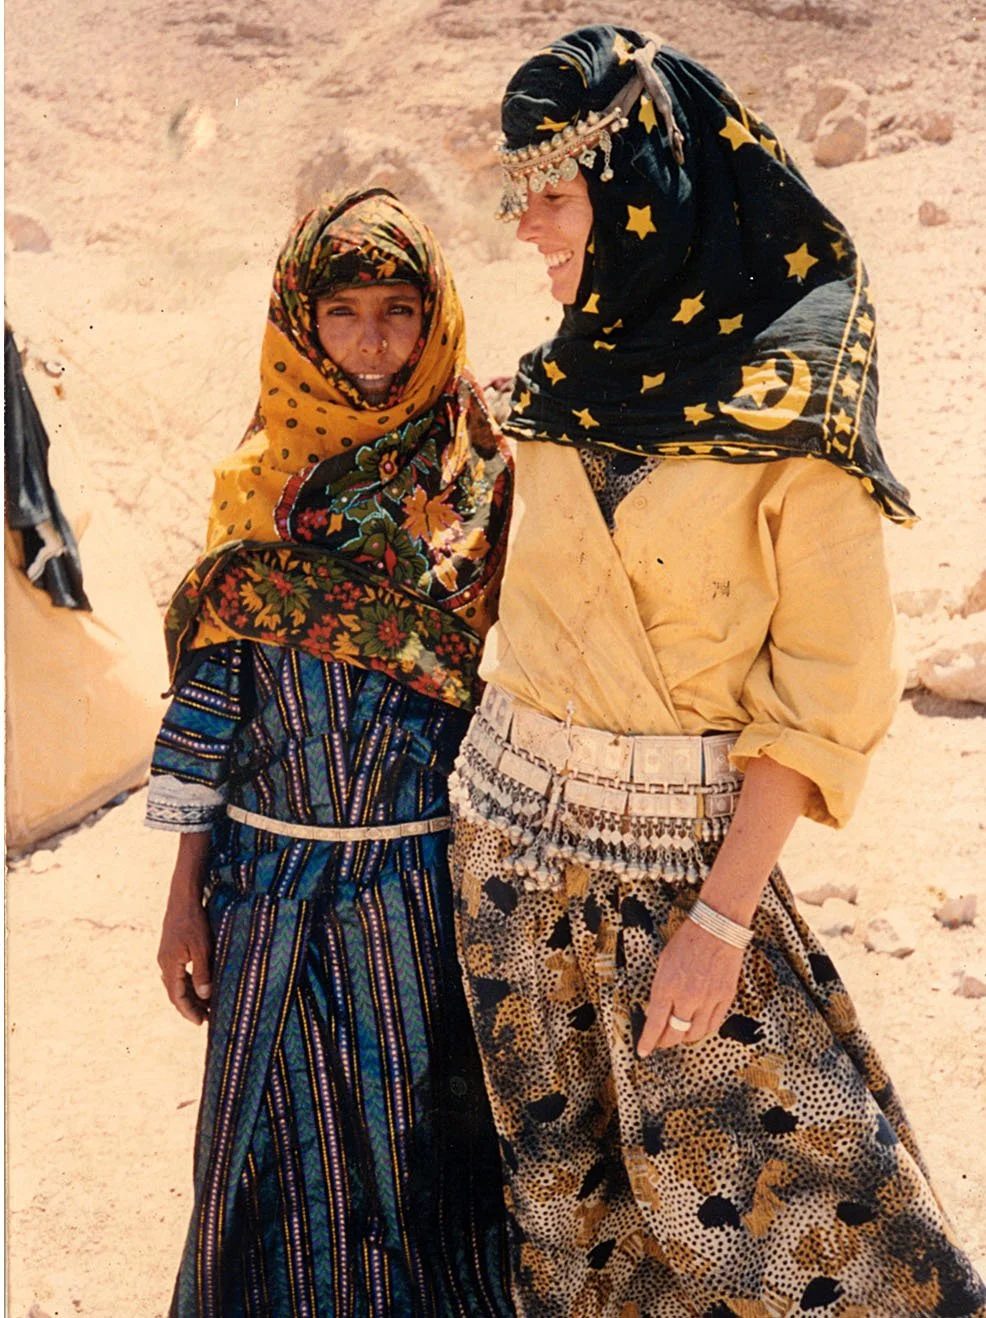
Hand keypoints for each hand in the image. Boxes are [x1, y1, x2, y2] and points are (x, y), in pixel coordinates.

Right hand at [158, 833, 212, 1024]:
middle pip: (175, 993)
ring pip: (176, 983)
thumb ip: (203, 973)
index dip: (189, 1011)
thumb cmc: (194, 921)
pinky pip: (178, 973)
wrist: (182, 898)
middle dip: (189, 1007)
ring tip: (205, 1006)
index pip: (177, 996)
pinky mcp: (171, 949)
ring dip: (189, 995)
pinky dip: (188, 982)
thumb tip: (204, 996)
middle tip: (205, 1019)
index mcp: (170, 965)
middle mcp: (164, 963)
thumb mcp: (202, 948)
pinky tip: (199, 986)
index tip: (200, 1023)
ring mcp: (166, 956)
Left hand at [637, 918, 743, 1055]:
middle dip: (665, 1042)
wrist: (717, 928)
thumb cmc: (687, 940)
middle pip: (674, 1034)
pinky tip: (697, 1026)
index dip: (648, 1041)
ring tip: (679, 1035)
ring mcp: (708, 999)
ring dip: (684, 1038)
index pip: (654, 1024)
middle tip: (661, 1043)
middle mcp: (687, 997)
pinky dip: (703, 1029)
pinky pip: (713, 1024)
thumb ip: (660, 989)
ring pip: (695, 1034)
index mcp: (666, 986)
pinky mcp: (725, 998)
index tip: (642, 1051)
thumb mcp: (663, 962)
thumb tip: (657, 1012)